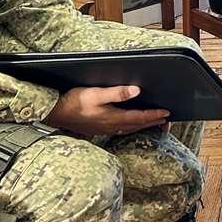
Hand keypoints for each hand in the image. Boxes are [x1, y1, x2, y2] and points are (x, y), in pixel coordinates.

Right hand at [44, 85, 169, 136]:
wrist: (55, 114)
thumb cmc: (73, 102)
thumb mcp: (96, 93)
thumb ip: (117, 92)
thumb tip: (137, 91)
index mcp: (113, 117)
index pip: (139, 117)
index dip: (154, 115)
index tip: (166, 113)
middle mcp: (111, 126)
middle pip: (137, 125)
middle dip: (153, 122)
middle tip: (166, 121)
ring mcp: (105, 129)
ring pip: (130, 129)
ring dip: (143, 126)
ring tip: (154, 123)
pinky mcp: (99, 129)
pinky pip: (121, 130)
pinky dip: (131, 127)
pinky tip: (130, 126)